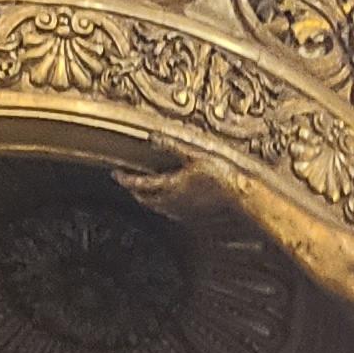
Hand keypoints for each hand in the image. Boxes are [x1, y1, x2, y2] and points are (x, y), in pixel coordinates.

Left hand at [116, 147, 230, 227]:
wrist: (237, 194)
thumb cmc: (219, 173)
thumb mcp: (194, 154)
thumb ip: (172, 146)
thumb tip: (154, 137)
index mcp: (171, 185)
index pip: (141, 184)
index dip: (126, 180)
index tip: (116, 175)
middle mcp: (173, 201)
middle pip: (146, 199)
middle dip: (134, 191)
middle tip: (127, 182)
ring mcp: (181, 210)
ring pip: (156, 207)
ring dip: (146, 199)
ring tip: (142, 192)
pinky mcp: (190, 215)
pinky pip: (168, 212)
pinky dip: (160, 205)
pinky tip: (164, 201)